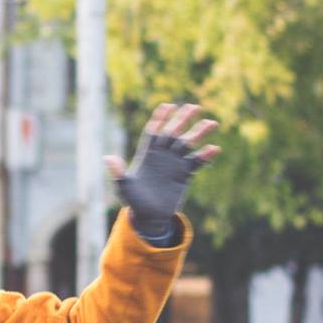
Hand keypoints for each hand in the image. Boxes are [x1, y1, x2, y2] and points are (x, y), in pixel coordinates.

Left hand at [107, 102, 220, 242]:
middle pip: (173, 132)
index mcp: (147, 154)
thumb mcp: (123, 187)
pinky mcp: (185, 174)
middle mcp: (162, 155)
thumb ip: (118, 172)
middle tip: (194, 106)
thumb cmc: (134, 201)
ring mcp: (175, 163)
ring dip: (199, 133)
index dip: (160, 118)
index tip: (168, 106)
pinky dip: (205, 155)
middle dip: (183, 119)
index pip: (154, 131)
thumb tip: (107, 158)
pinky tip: (214, 149)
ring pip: (188, 143)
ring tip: (212, 123)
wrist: (149, 216)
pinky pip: (197, 161)